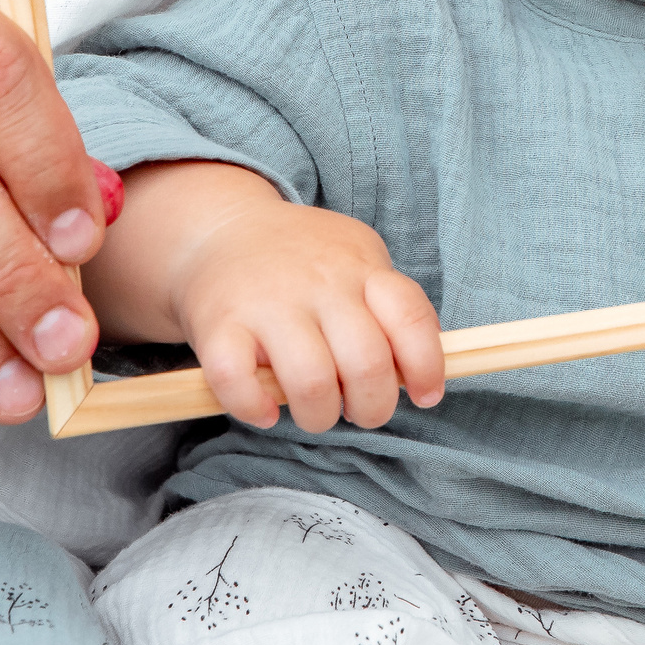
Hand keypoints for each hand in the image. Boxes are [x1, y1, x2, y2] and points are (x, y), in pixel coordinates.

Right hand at [86, 160, 444, 432]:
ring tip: (314, 412)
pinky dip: (254, 409)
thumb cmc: (303, 258)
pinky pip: (237, 382)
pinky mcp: (218, 325)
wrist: (220, 228)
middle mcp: (318, 284)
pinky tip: (265, 410)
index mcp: (360, 268)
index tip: (426, 395)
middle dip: (373, 408)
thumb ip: (389, 308)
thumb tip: (421, 373)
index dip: (426, 366)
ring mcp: (267, 304)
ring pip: (310, 382)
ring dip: (319, 416)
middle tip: (361, 411)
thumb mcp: (357, 260)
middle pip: (366, 363)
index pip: (409, 317)